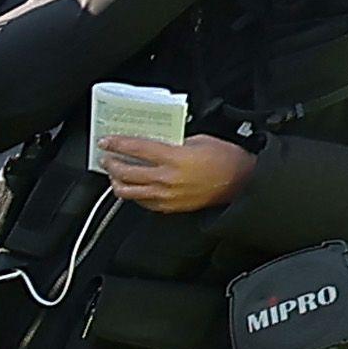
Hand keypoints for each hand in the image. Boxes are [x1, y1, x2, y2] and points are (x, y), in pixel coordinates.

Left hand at [95, 131, 258, 214]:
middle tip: (107, 157)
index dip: (118, 144)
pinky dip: (133, 194)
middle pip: (127, 173)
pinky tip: (132, 187)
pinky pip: (142, 203)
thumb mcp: (199, 140)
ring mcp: (167, 196)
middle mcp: (167, 179)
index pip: (137, 149)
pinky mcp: (169, 207)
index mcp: (175, 158)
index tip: (107, 141)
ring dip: (117, 182)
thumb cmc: (225, 160)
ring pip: (129, 192)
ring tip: (114, 174)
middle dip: (112, 164)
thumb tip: (156, 141)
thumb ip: (174, 142)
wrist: (241, 182)